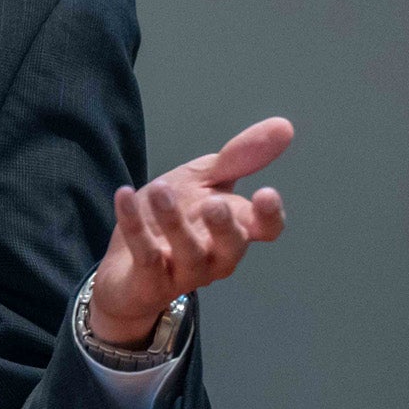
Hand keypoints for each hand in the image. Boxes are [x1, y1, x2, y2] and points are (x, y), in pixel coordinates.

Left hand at [91, 116, 292, 345]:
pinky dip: (134, 225)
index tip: (267, 193)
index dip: (270, 216)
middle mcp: (217, 256)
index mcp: (235, 230)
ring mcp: (185, 273)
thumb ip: (239, 158)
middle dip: (225, 227)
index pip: (265, 229)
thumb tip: (284, 126)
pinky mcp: (150, 283)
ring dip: (174, 222)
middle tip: (214, 203)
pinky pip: (145, 255)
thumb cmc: (170, 222)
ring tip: (160, 190)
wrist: (124, 266)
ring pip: (189, 253)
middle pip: (232, 248)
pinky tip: (124, 195)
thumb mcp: (202, 181)